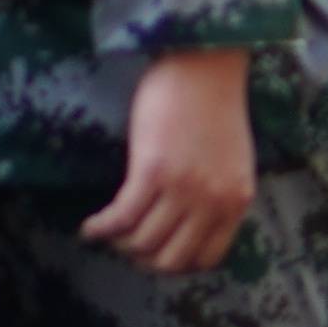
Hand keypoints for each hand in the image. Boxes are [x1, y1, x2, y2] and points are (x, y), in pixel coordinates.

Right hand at [85, 46, 261, 277]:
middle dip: (144, 259)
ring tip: (108, 231)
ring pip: (142, 242)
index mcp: (237, 200)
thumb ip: (217, 194)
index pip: (206, 258)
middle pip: (170, 258)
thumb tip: (186, 228)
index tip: (156, 254)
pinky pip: (121, 218)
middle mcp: (213, 200)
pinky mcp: (152, 171)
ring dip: (119, 243)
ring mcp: (184, 188)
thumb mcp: (230, 161)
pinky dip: (101, 228)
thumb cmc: (213, 107)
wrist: (204, 64)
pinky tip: (91, 227)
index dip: (176, 262)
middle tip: (126, 245)